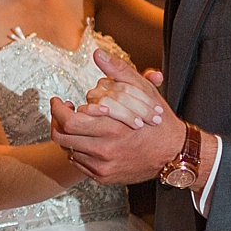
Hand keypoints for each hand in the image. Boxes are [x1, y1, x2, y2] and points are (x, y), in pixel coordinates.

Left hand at [50, 50, 187, 184]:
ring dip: (68, 136)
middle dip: (56, 121)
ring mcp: (103, 166)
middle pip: (62, 137)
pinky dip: (78, 150)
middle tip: (62, 111)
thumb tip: (97, 53)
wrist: (173, 154)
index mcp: (111, 128)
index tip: (58, 101)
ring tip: (76, 124)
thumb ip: (118, 71)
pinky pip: (79, 163)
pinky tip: (87, 140)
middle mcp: (104, 150)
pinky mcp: (104, 177)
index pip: (68, 121)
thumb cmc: (158, 120)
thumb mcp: (142, 91)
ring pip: (68, 150)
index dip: (57, 109)